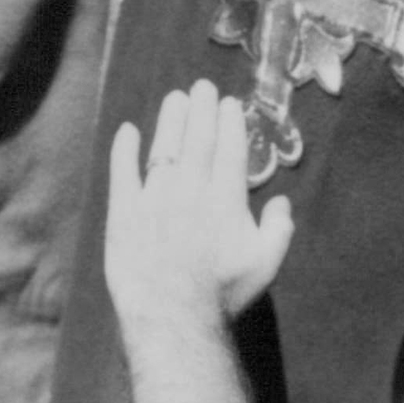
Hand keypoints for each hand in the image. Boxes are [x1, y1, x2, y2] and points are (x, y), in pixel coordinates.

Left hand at [103, 79, 294, 323]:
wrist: (173, 316)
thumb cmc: (223, 293)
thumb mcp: (267, 263)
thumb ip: (280, 228)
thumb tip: (280, 200)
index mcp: (226, 197)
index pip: (230, 149)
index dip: (229, 122)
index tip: (228, 103)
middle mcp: (191, 188)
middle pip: (197, 139)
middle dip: (201, 109)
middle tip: (202, 86)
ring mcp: (154, 198)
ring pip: (163, 148)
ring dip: (170, 119)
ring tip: (175, 99)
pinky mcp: (123, 212)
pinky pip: (122, 172)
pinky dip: (124, 149)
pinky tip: (127, 131)